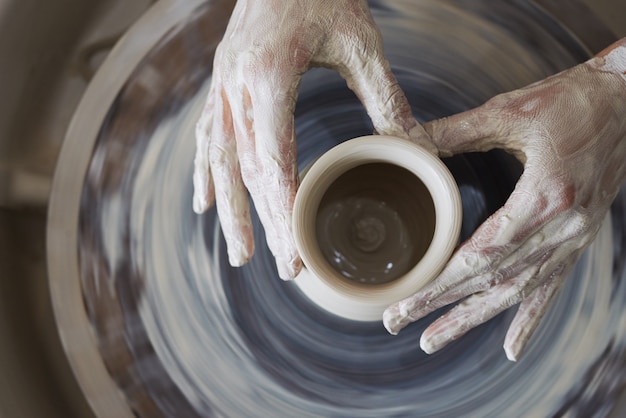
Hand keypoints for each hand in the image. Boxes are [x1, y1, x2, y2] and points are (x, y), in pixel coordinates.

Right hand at [193, 0, 431, 278]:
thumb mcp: (361, 43)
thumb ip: (386, 99)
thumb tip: (418, 149)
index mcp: (269, 77)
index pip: (272, 161)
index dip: (282, 212)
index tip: (295, 251)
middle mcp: (235, 86)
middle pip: (243, 170)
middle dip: (260, 222)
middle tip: (279, 266)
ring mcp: (221, 84)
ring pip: (218, 160)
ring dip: (228, 210)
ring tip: (239, 252)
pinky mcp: (219, 82)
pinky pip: (207, 137)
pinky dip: (206, 174)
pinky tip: (205, 202)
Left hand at [383, 39, 625, 360]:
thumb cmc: (571, 100)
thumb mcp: (509, 111)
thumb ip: (452, 131)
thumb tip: (403, 139)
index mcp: (545, 197)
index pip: (480, 255)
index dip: (439, 283)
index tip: (404, 302)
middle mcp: (563, 228)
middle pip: (493, 281)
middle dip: (443, 307)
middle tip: (399, 323)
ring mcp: (575, 238)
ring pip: (518, 293)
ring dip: (474, 319)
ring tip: (435, 339)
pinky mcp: (580, 238)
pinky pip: (552, 287)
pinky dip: (530, 320)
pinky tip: (511, 349)